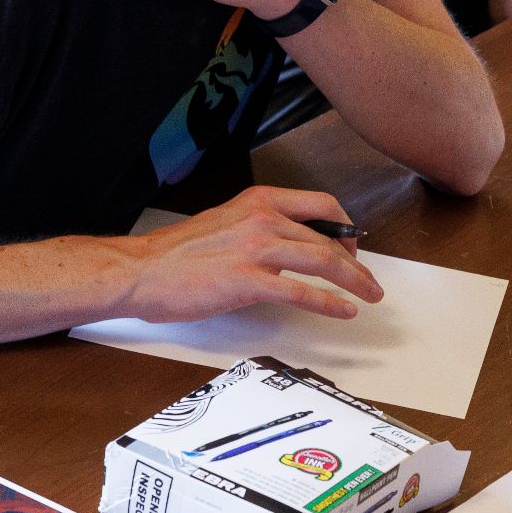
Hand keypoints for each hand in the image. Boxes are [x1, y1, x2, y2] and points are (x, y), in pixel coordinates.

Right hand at [120, 185, 384, 322]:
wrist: (141, 270)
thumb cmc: (178, 254)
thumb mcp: (228, 224)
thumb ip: (263, 229)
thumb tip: (295, 246)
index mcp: (260, 201)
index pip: (322, 205)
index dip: (346, 226)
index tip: (353, 246)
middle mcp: (264, 219)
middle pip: (330, 238)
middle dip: (357, 262)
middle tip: (369, 281)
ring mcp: (257, 249)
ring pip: (324, 261)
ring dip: (355, 281)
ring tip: (370, 296)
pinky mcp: (249, 280)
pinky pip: (302, 292)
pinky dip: (330, 303)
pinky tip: (344, 311)